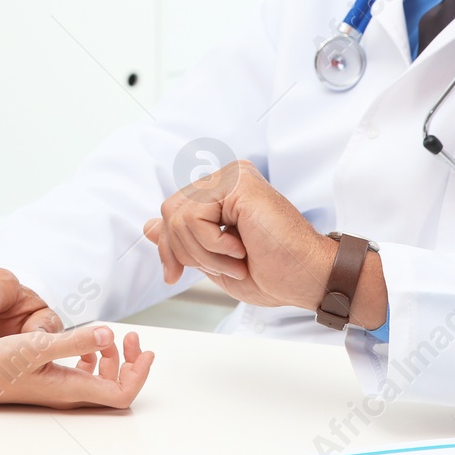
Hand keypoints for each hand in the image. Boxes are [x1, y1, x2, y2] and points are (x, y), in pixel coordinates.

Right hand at [0, 324, 152, 409]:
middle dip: (130, 364)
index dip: (139, 375)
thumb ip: (72, 342)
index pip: (121, 394)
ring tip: (110, 338)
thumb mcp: (33, 346)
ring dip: (112, 361)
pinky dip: (90, 358)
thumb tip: (108, 335)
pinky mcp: (44, 379)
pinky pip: (80, 374)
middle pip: (114, 389)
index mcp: (69, 388)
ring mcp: (56, 387)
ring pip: (98, 382)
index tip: (145, 349)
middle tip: (131, 338)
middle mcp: (66, 392)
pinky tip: (81, 342)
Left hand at [143, 159, 332, 311]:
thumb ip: (181, 240)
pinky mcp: (238, 182)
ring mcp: (232, 176)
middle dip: (185, 252)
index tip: (174, 276)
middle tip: (223, 267)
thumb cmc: (274, 272)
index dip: (168, 248)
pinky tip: (241, 249)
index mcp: (219, 195)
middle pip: (169, 213)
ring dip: (203, 253)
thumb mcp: (212, 261)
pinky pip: (195, 216)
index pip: (171, 213)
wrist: (308, 277)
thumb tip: (147, 225)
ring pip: (179, 216)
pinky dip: (212, 244)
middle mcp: (225, 179)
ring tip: (236, 260)